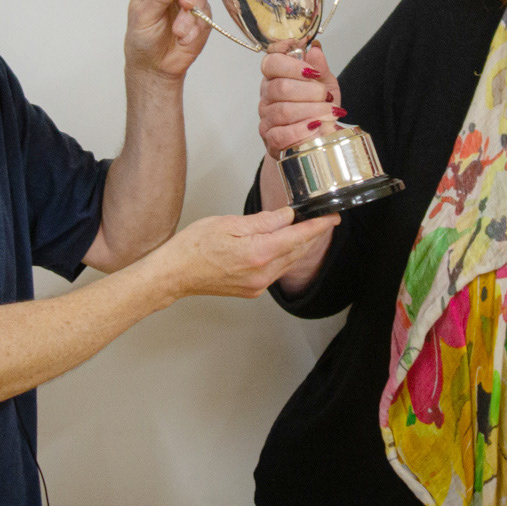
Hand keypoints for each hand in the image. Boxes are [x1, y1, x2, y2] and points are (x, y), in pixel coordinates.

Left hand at [123, 0, 209, 81]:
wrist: (155, 66)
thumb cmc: (142, 39)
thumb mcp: (143, 17)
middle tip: (186, 3)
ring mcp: (189, 0)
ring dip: (191, 14)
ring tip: (178, 32)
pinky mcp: (202, 17)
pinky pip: (206, 15)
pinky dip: (195, 28)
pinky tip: (184, 38)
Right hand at [159, 207, 340, 298]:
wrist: (175, 274)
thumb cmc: (194, 247)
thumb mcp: (229, 223)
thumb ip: (262, 221)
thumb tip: (287, 216)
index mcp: (258, 253)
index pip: (297, 237)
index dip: (318, 226)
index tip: (332, 217)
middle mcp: (262, 273)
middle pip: (297, 251)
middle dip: (313, 234)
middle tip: (325, 219)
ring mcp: (258, 285)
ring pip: (288, 262)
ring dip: (300, 246)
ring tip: (309, 229)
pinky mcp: (252, 290)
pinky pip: (277, 271)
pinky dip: (285, 257)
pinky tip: (285, 245)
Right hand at [258, 44, 343, 159]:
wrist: (314, 138)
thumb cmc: (316, 108)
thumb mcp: (324, 84)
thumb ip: (320, 67)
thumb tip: (315, 50)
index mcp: (276, 76)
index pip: (271, 62)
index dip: (291, 63)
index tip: (311, 70)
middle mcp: (267, 95)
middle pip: (280, 87)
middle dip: (309, 91)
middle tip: (325, 96)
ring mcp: (266, 118)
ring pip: (283, 111)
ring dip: (311, 111)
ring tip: (328, 112)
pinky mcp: (270, 139)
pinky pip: (281, 134)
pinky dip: (302, 130)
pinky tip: (315, 126)